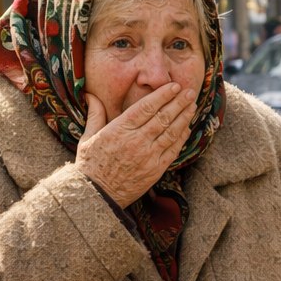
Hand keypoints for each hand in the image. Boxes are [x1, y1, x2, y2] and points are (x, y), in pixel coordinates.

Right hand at [76, 82, 196, 206]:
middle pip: (163, 117)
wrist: (97, 195)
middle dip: (178, 102)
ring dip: (184, 117)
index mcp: (119, 130)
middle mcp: (136, 141)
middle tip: (190, 91)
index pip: (146, 107)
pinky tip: (187, 127)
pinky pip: (173, 150)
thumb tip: (91, 95)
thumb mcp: (88, 137)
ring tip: (192, 105)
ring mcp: (148, 156)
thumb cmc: (90, 165)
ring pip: (171, 132)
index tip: (174, 86)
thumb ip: (95, 115)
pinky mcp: (156, 169)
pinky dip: (181, 137)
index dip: (163, 95)